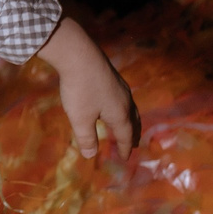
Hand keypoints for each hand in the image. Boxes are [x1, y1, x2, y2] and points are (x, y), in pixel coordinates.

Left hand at [39, 16, 137, 158]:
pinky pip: (124, 98)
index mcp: (120, 114)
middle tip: (132, 144)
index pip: (126, 135)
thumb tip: (90, 155)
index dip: (124, 148)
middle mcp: (125, 101)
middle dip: (133, 135)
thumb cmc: (80, 90)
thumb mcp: (80, 119)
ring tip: (129, 125)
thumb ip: (86, 138)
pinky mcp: (113, 76)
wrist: (79, 55)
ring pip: (131, 108)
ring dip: (131, 120)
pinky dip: (124, 108)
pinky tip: (115, 103)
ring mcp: (121, 87)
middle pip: (134, 121)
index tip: (124, 159)